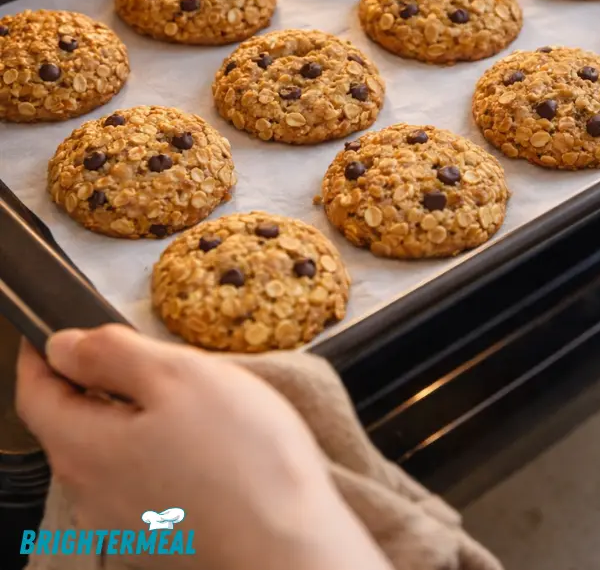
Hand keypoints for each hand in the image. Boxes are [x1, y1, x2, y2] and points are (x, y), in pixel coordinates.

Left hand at [16, 326, 390, 569]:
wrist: (291, 545)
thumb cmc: (241, 454)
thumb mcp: (177, 375)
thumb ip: (113, 354)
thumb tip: (63, 346)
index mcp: (84, 447)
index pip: (35, 394)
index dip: (41, 354)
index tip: (56, 326)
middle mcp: (90, 492)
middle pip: (70, 424)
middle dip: (92, 381)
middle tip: (137, 348)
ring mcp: (125, 520)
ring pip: (107, 451)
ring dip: (128, 414)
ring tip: (181, 390)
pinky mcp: (159, 535)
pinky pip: (138, 478)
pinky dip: (152, 446)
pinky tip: (199, 437)